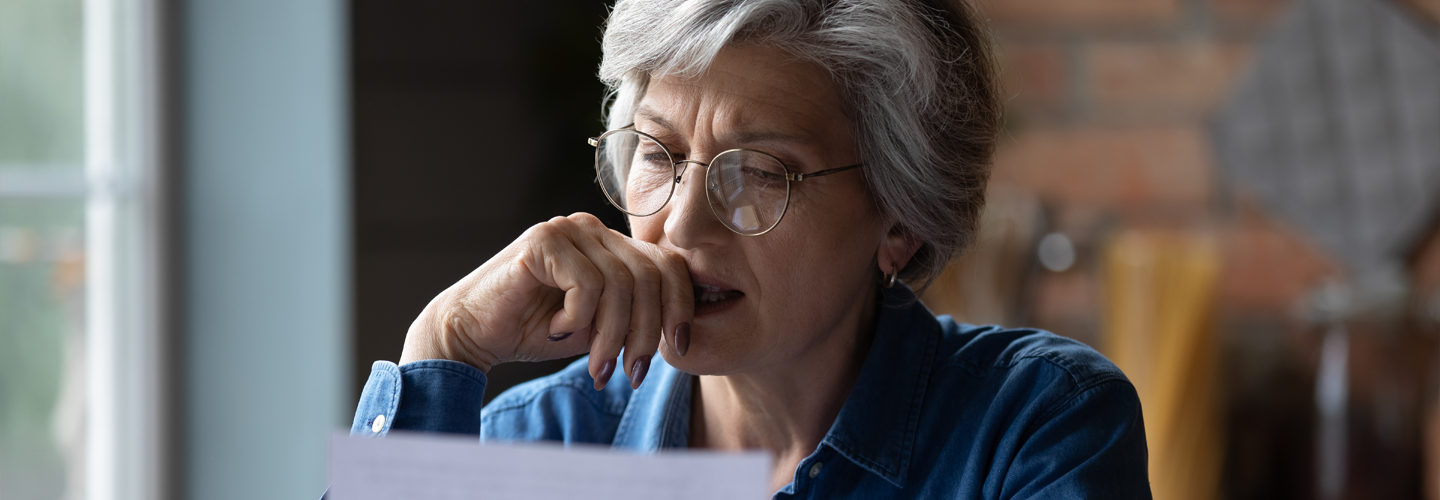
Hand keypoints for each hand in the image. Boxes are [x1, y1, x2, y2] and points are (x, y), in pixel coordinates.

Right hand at [399, 213, 693, 389]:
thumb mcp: (600, 327)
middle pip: (650, 276)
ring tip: (595, 364)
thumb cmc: (534, 331)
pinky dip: (577, 319)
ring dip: (611, 336)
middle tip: (629, 373)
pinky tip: (556, 330)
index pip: (668, 265)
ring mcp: (567, 229)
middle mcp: (592, 228)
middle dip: (646, 333)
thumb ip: (636, 317)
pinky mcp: (542, 241)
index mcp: (611, 243)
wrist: (471, 334)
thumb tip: (684, 334)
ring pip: (621, 284)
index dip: (680, 308)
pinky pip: (587, 284)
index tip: (680, 349)